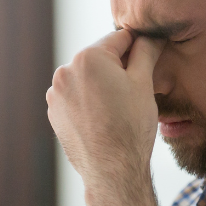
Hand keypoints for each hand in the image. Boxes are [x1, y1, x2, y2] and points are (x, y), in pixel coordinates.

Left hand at [47, 30, 162, 186]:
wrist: (112, 170)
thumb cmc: (131, 126)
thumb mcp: (144, 83)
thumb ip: (146, 52)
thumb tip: (151, 35)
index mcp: (88, 57)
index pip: (119, 38)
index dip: (138, 47)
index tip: (149, 57)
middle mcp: (65, 71)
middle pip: (99, 59)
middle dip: (117, 68)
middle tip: (134, 90)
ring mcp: (55, 94)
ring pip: (86, 78)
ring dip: (101, 84)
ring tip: (118, 108)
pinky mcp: (54, 112)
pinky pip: (75, 97)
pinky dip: (88, 101)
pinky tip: (104, 118)